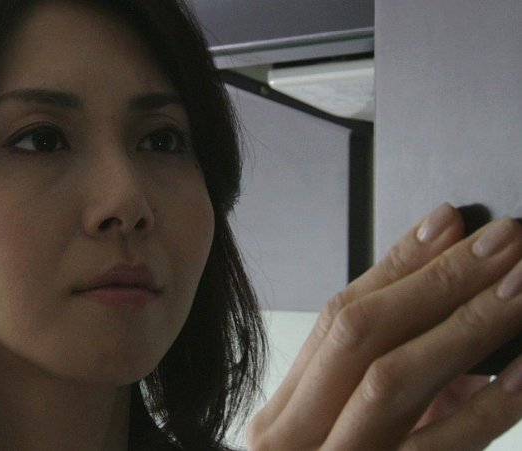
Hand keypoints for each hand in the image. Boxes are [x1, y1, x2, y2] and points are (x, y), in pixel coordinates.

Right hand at [247, 203, 521, 449]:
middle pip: (359, 335)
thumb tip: (458, 322)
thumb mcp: (341, 438)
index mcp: (283, 415)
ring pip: (392, 377)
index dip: (397, 266)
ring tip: (519, 283)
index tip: (448, 223)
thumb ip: (381, 389)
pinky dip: (489, 406)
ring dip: (465, 323)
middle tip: (502, 240)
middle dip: (436, 279)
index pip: (335, 319)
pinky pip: (440, 446)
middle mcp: (295, 435)